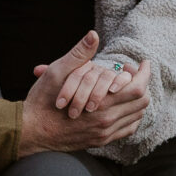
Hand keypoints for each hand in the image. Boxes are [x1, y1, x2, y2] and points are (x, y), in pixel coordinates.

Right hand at [18, 34, 151, 154]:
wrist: (30, 132)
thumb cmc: (42, 101)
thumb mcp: (57, 72)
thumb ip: (79, 54)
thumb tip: (94, 35)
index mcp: (101, 104)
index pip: (139, 88)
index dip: (145, 73)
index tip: (143, 63)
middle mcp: (107, 121)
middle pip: (142, 102)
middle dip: (142, 84)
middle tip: (132, 74)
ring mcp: (105, 134)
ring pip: (136, 116)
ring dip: (136, 100)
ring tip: (126, 87)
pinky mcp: (100, 141)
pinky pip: (127, 130)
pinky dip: (130, 116)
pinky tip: (121, 106)